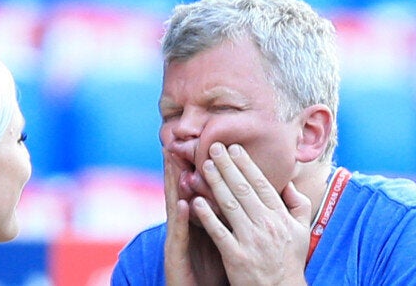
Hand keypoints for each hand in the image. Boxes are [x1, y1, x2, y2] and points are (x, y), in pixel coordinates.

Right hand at [163, 149, 227, 285]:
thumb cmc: (213, 271)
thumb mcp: (222, 241)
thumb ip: (227, 220)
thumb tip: (242, 201)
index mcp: (198, 223)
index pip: (198, 190)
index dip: (199, 170)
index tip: (202, 147)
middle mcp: (185, 228)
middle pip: (183, 192)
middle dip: (180, 168)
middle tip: (177, 143)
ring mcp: (179, 241)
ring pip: (176, 207)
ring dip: (174, 184)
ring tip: (174, 161)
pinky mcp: (176, 256)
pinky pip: (180, 235)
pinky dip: (181, 219)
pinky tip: (183, 203)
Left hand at [193, 142, 311, 285]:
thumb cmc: (290, 260)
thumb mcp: (302, 230)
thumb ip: (298, 204)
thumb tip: (289, 182)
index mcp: (280, 216)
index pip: (261, 184)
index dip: (246, 164)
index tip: (234, 148)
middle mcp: (266, 224)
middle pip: (243, 189)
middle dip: (227, 166)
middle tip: (213, 148)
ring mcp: (250, 240)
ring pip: (229, 205)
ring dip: (215, 183)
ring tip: (204, 166)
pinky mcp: (235, 256)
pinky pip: (219, 232)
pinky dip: (207, 215)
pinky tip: (195, 201)